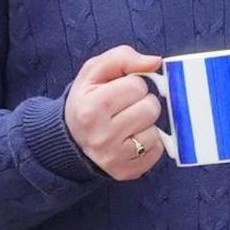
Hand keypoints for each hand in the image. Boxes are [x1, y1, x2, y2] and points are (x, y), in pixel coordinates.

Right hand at [64, 45, 166, 179]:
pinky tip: (131, 139)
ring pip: (156, 131)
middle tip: (125, 107)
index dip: (133, 84)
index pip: (137, 85)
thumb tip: (156, 62)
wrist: (71, 138)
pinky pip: (157, 150)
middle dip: (143, 102)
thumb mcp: (94, 72)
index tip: (120, 91)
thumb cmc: (88, 100)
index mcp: (91, 108)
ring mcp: (114, 157)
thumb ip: (123, 58)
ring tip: (127, 123)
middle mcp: (101, 135)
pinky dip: (150, 142)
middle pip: (150, 107)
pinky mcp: (126, 171)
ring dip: (147, 123)